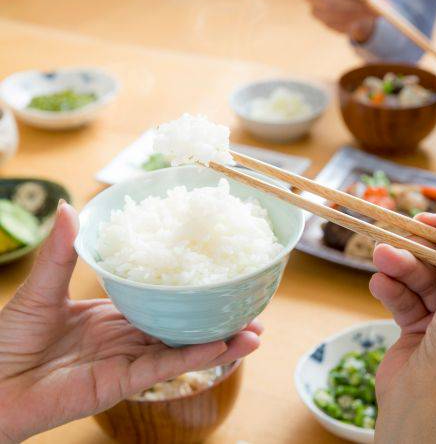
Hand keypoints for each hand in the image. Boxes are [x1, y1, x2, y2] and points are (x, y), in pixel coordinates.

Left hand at [0, 202, 261, 441]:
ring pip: (183, 347)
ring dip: (221, 340)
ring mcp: (127, 361)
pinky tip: (221, 344)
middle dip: (219, 316)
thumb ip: (63, 254)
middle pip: (184, 323)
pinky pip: (162, 368)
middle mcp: (127, 337)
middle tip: (254, 304)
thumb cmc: (6, 342)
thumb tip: (72, 207)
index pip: (163, 297)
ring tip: (256, 330)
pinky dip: (192, 356)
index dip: (192, 287)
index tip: (220, 270)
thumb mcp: (41, 289)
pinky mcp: (120, 384)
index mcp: (114, 314)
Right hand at [306, 0, 376, 42]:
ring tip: (375, 12)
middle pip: (329, 3)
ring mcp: (317, 12)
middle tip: (373, 7)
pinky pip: (341, 27)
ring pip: (337, 17)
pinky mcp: (326, 25)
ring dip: (358, 15)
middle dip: (353, 5)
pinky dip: (356, 23)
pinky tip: (367, 17)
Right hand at [370, 190, 435, 442]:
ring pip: (424, 277)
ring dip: (402, 265)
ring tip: (381, 256)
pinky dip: (393, 288)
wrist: (425, 408)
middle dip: (424, 248)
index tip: (433, 216)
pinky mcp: (423, 330)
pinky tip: (380, 284)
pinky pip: (407, 297)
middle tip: (400, 230)